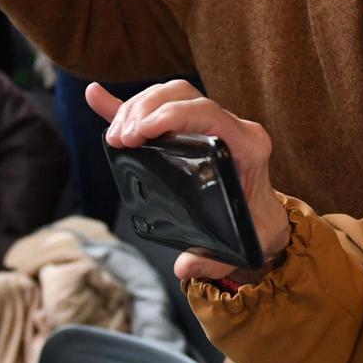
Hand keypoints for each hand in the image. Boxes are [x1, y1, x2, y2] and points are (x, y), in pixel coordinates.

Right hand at [86, 79, 291, 281]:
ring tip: (115, 136)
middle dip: (146, 109)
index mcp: (248, 146)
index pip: (208, 113)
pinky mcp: (189, 128)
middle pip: (183, 95)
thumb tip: (183, 267)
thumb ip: (213, 259)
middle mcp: (232, 127)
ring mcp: (210, 122)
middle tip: (121, 138)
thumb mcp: (244, 244)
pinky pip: (156, 110)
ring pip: (170, 94)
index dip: (171, 114)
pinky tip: (96, 96)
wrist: (266, 217)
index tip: (141, 131)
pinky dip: (126, 105)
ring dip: (136, 108)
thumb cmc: (256, 226)